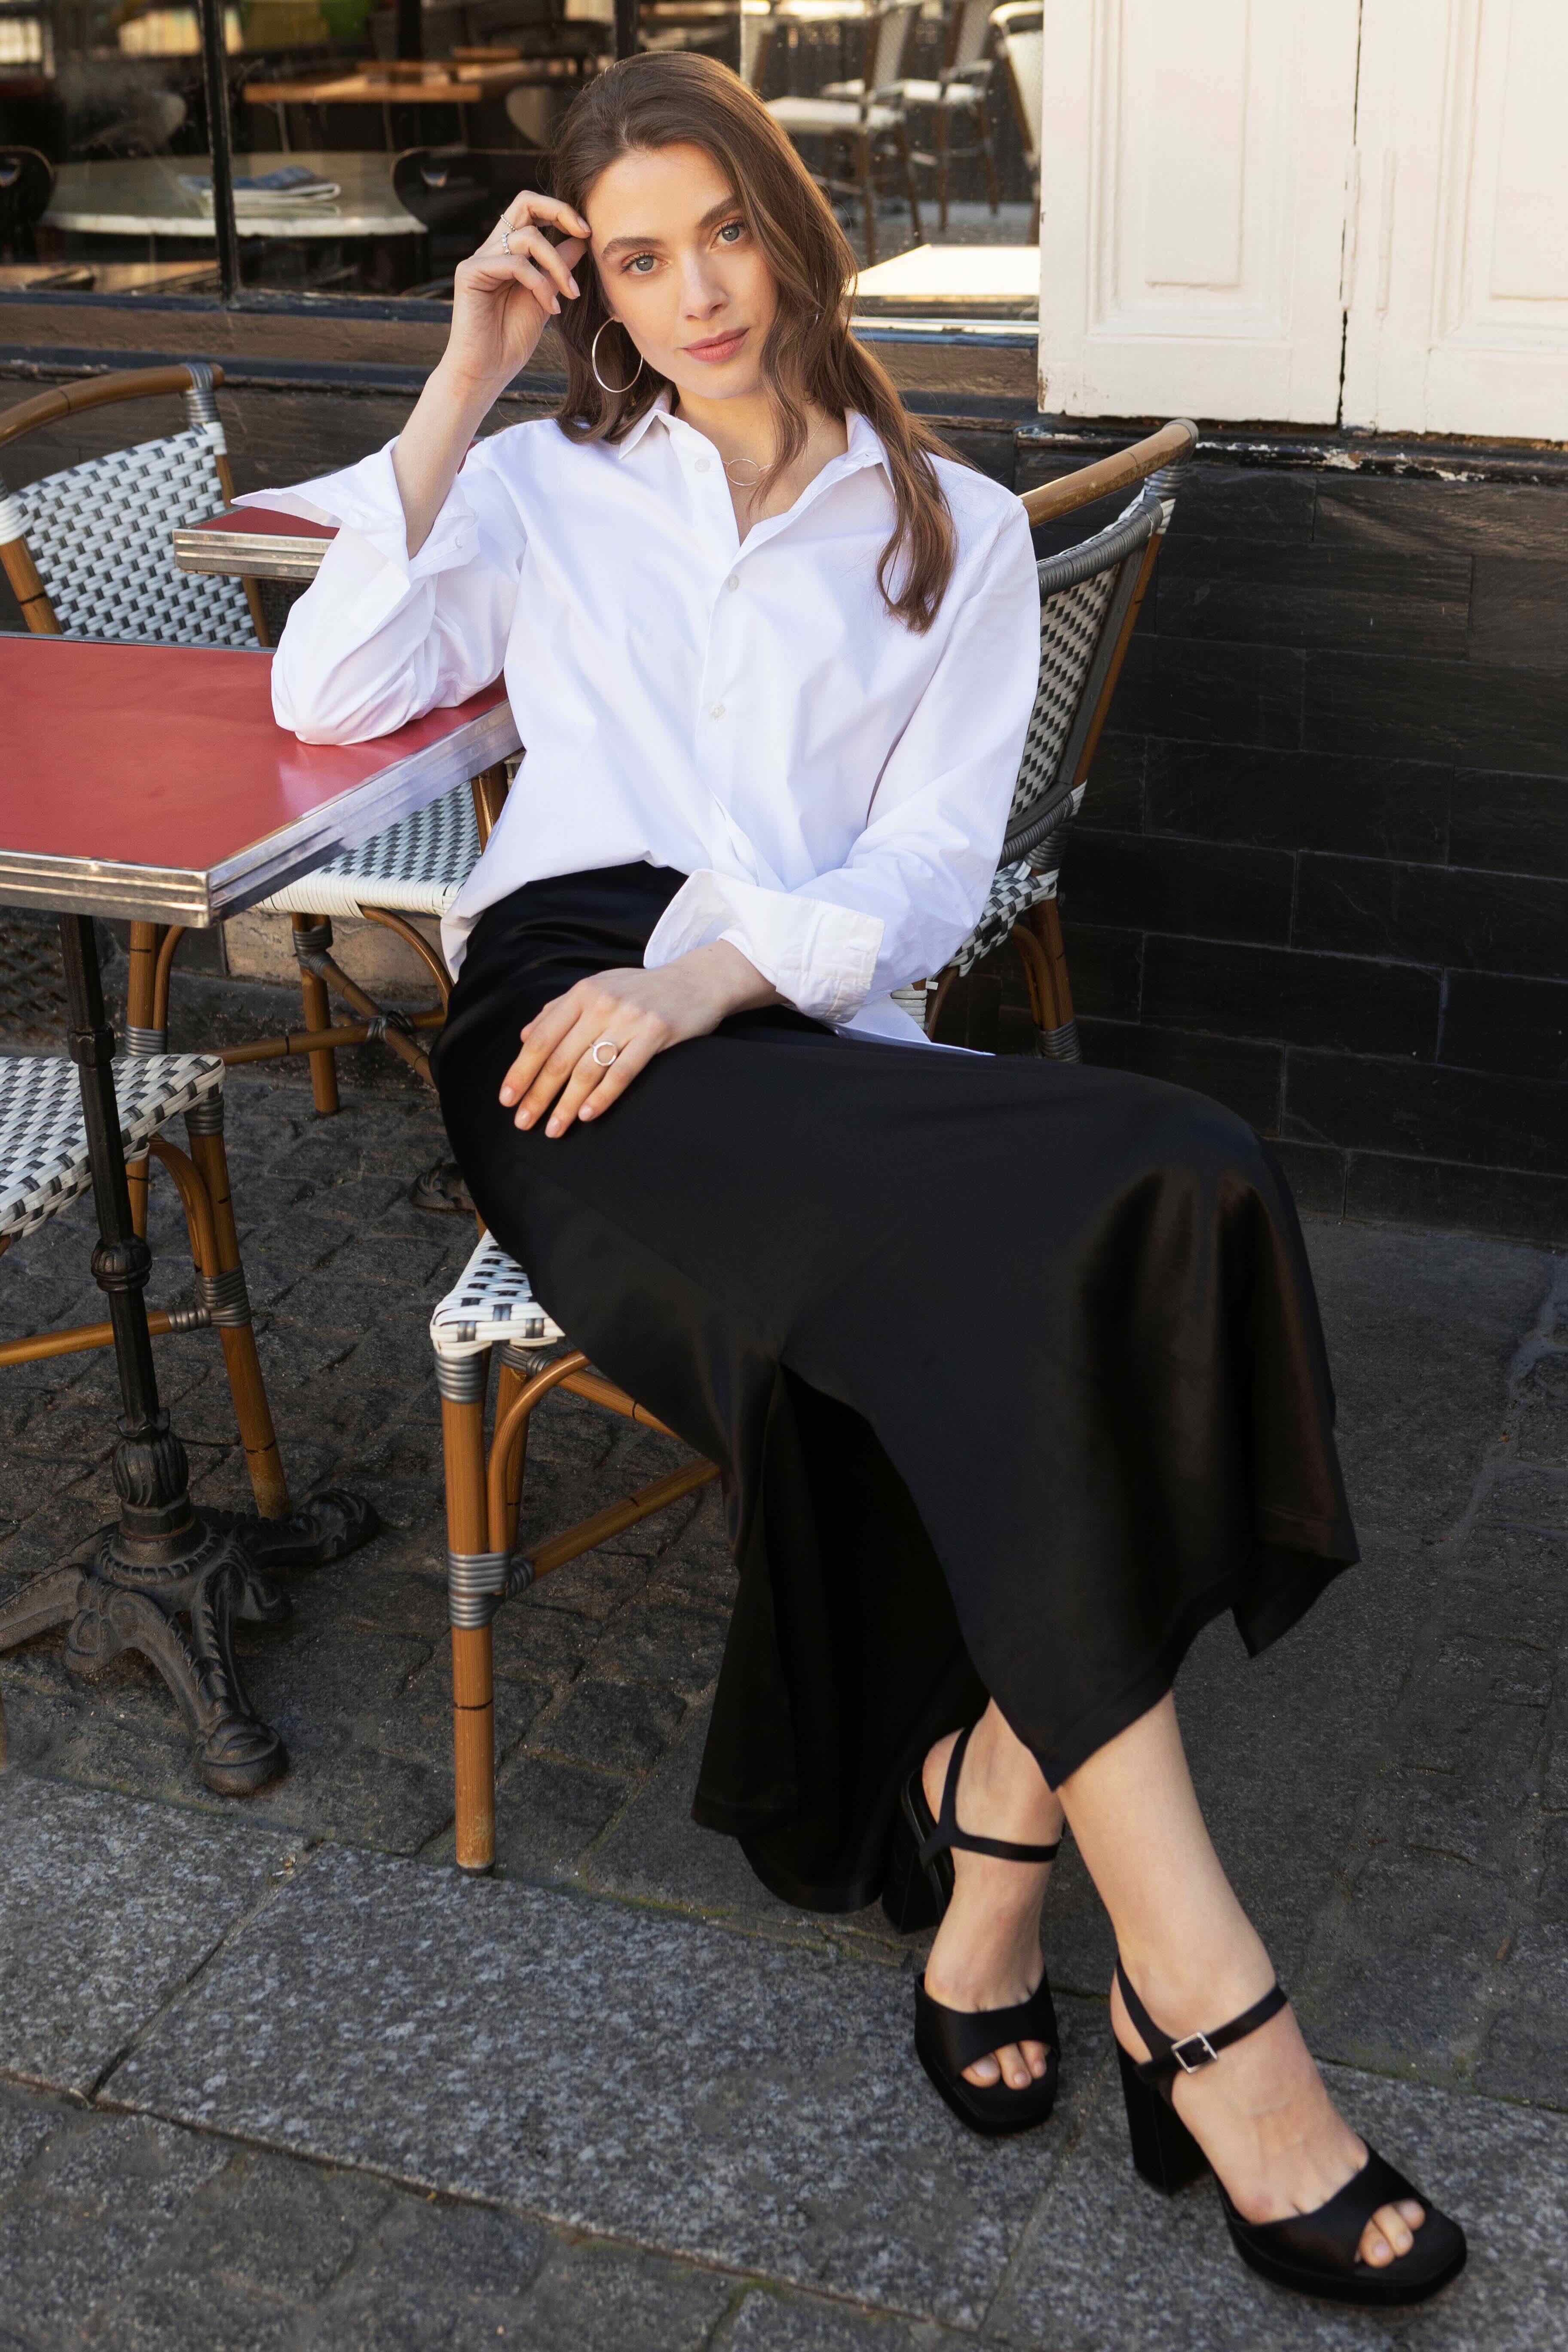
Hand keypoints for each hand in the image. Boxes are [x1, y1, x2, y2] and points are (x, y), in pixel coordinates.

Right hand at [444, 190, 591, 400]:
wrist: (485, 373)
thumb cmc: (511, 340)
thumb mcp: (546, 298)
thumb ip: (558, 269)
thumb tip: (581, 239)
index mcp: (507, 251)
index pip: (531, 212)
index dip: (559, 212)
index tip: (587, 231)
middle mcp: (491, 249)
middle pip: (524, 202)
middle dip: (559, 211)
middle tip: (585, 232)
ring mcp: (479, 259)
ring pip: (528, 238)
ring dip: (558, 265)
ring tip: (570, 295)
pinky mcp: (470, 273)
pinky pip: (516, 264)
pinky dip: (540, 284)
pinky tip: (551, 308)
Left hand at [498, 946, 776, 1137]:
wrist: (696, 980)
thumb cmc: (642, 990)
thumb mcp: (597, 988)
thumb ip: (559, 1010)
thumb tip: (524, 1036)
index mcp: (581, 994)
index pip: (541, 1038)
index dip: (520, 1070)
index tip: (506, 1099)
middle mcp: (601, 1004)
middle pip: (559, 1058)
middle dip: (538, 1095)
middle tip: (523, 1123)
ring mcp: (629, 1018)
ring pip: (587, 1070)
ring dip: (566, 1105)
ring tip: (552, 1129)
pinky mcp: (656, 1033)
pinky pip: (622, 1072)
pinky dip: (602, 1096)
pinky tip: (588, 1115)